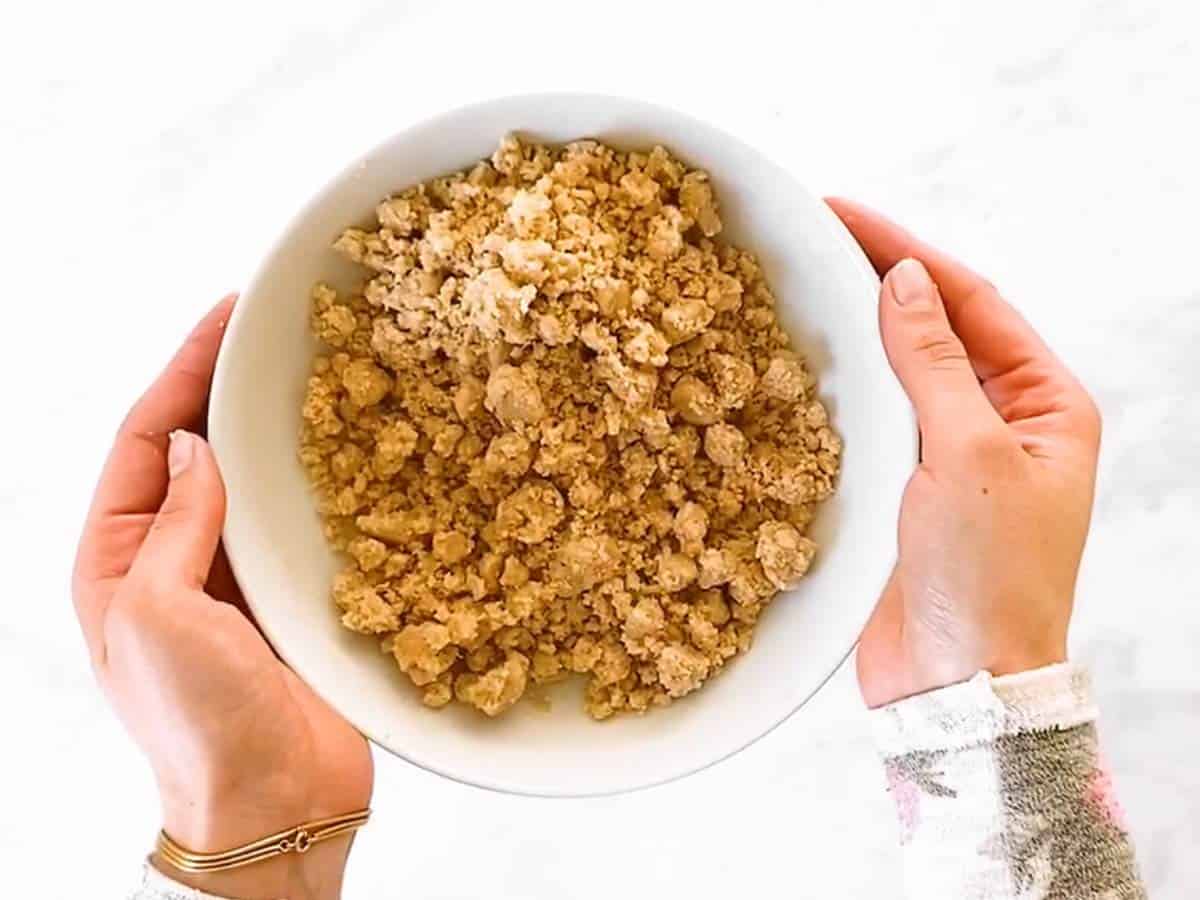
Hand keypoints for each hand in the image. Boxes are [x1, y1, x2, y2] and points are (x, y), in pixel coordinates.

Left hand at [72, 297, 372, 899]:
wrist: (271, 805)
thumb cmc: (198, 723)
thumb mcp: (159, 615)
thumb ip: (176, 525)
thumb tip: (198, 445)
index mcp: (117, 561)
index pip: (144, 441)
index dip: (181, 373)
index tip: (224, 316)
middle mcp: (170, 561)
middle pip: (196, 451)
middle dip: (227, 390)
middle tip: (274, 332)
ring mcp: (231, 580)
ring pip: (249, 483)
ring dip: (275, 432)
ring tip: (313, 377)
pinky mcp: (287, 601)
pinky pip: (296, 525)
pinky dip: (317, 485)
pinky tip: (349, 454)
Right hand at [828, 200, 1101, 708]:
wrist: (958, 687)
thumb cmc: (989, 577)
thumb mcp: (970, 454)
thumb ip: (935, 363)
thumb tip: (903, 282)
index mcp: (1046, 405)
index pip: (972, 302)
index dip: (908, 253)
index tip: (845, 213)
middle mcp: (1003, 422)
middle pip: (934, 329)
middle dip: (877, 281)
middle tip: (811, 235)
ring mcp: (951, 456)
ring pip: (898, 372)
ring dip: (854, 331)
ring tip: (799, 283)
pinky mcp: (905, 491)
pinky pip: (872, 421)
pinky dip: (838, 388)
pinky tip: (799, 364)